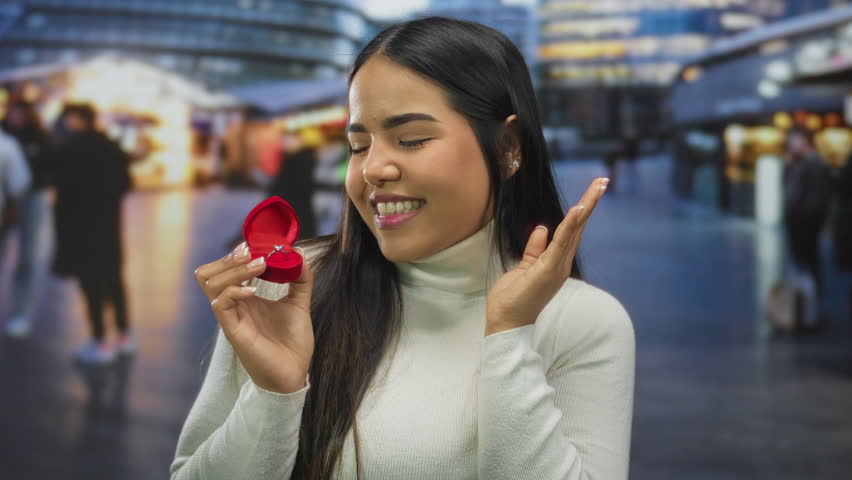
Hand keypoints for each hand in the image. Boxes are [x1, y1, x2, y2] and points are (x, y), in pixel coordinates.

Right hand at [195, 242, 314, 393]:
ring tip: (259, 266)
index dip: (235, 254)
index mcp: (245, 298)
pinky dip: (234, 291)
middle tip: (253, 252)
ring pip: (210, 284)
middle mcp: (234, 306)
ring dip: (234, 269)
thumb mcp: (299, 304)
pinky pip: (220, 305)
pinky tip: (254, 291)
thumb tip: (298, 253)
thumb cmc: (293, 343)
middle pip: (208, 274)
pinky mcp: (233, 331)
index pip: (224, 269)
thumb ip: (300, 279)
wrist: (295, 374)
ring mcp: (231, 318)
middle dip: (229, 258)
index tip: (256, 245)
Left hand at [484, 177, 608, 335]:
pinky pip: (561, 243)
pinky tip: (578, 209)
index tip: (592, 191)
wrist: (506, 324)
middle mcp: (561, 264)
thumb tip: (542, 228)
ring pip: (574, 231)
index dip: (581, 210)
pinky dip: (570, 226)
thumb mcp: (523, 267)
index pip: (571, 231)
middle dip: (590, 202)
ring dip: (585, 207)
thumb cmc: (513, 299)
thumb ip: (534, 249)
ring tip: (597, 187)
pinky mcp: (548, 270)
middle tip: (603, 180)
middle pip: (578, 227)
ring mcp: (557, 267)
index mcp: (556, 262)